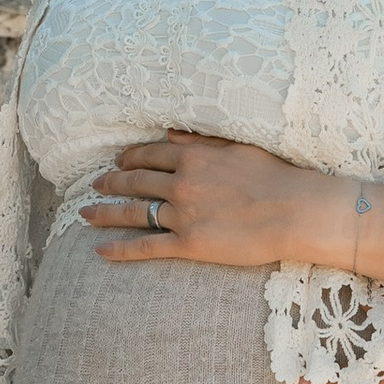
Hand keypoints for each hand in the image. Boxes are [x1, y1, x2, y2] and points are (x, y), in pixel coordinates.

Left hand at [85, 133, 337, 271]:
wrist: (296, 211)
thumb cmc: (276, 177)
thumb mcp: (237, 147)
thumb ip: (202, 140)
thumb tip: (171, 133)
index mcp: (193, 158)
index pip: (150, 155)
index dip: (130, 158)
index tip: (118, 161)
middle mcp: (181, 184)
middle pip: (134, 181)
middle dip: (111, 181)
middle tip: (95, 184)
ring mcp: (182, 215)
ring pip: (133, 212)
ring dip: (105, 212)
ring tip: (86, 213)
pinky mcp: (189, 244)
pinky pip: (146, 246)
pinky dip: (120, 249)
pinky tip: (100, 250)